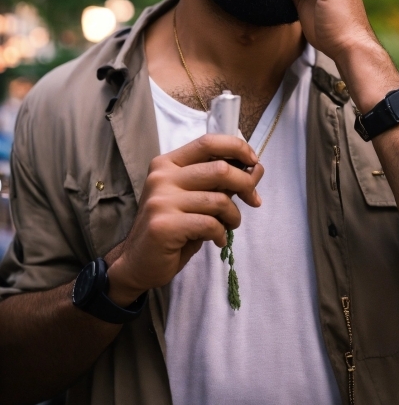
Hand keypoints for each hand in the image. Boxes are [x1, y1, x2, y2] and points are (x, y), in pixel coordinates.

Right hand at [107, 135, 262, 305]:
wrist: (137, 262)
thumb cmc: (172, 228)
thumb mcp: (194, 198)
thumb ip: (218, 182)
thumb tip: (255, 169)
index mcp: (168, 164)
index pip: (208, 143)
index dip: (237, 148)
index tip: (254, 162)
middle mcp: (162, 177)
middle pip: (220, 169)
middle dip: (246, 184)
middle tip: (253, 199)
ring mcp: (161, 200)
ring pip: (219, 199)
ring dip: (234, 215)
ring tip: (230, 225)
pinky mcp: (164, 225)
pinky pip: (209, 224)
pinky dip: (221, 233)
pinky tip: (217, 240)